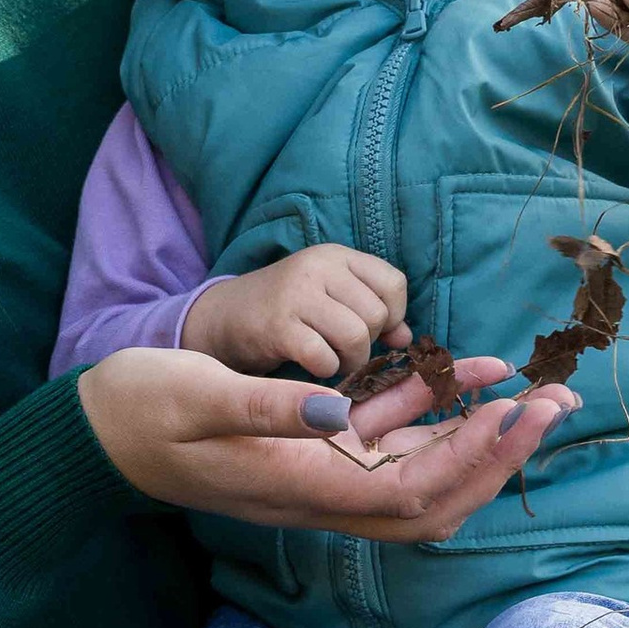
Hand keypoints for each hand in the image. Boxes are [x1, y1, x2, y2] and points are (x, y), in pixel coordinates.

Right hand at [77, 347, 581, 540]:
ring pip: (424, 467)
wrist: (96, 433)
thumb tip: (338, 411)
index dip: (472, 459)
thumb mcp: (196, 397)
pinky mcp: (314, 444)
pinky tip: (474, 370)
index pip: (412, 490)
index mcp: (301, 487)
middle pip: (436, 495)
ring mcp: (322, 471)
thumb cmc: (140, 410)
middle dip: (501, 456)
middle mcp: (322, 491)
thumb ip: (267, 408)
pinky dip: (435, 407)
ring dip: (482, 435)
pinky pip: (390, 434)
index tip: (517, 413)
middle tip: (558, 406)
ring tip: (539, 392)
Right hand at [180, 243, 409, 379]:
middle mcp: (317, 267)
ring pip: (356, 337)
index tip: (371, 331)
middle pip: (377, 315)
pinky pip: (324, 356)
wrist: (221, 318)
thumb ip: (373, 314)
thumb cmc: (285, 313)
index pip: (394, 284)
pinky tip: (309, 367)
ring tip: (328, 360)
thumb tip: (407, 339)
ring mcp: (296, 293)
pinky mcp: (277, 325)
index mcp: (336, 256)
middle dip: (367, 343)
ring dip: (348, 362)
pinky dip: (323, 371)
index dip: (392, 316)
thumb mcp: (330, 301)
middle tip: (340, 349)